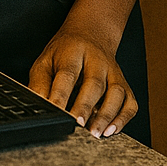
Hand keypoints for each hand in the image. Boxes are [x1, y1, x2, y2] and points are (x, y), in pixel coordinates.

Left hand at [28, 23, 137, 138]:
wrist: (92, 32)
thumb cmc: (65, 53)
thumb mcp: (46, 60)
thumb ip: (39, 84)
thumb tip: (36, 107)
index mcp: (73, 51)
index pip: (68, 73)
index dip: (62, 95)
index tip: (56, 112)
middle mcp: (97, 60)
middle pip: (94, 83)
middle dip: (85, 106)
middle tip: (77, 125)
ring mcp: (113, 71)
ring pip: (116, 92)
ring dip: (106, 114)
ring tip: (94, 133)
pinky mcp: (124, 83)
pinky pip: (130, 102)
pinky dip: (123, 118)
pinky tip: (111, 130)